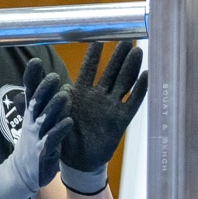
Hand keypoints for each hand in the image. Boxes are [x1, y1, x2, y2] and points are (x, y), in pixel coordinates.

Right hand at [0, 59, 73, 198]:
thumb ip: (33, 99)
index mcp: (31, 114)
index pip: (30, 92)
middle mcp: (33, 123)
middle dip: (45, 90)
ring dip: (55, 107)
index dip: (32, 77)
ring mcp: (38, 137)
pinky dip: (60, 130)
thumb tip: (30, 75)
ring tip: (65, 95)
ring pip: (47, 119)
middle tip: (54, 76)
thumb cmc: (32, 142)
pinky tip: (69, 122)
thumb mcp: (31, 119)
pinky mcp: (45, 151)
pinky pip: (53, 139)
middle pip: (38, 103)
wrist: (24, 173)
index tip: (36, 61)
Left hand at [58, 41, 148, 192]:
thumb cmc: (64, 136)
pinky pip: (133, 102)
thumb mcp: (54, 115)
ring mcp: (111, 107)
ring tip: (137, 51)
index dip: (94, 56)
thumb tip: (50, 87)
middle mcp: (98, 97)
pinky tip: (147, 76)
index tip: (99, 38)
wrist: (77, 160)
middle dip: (118, 56)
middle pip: (111, 72)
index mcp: (81, 93)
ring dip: (131, 68)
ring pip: (124, 83)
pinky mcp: (121, 119)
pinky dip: (141, 89)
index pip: (88, 70)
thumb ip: (54, 100)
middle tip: (126, 39)